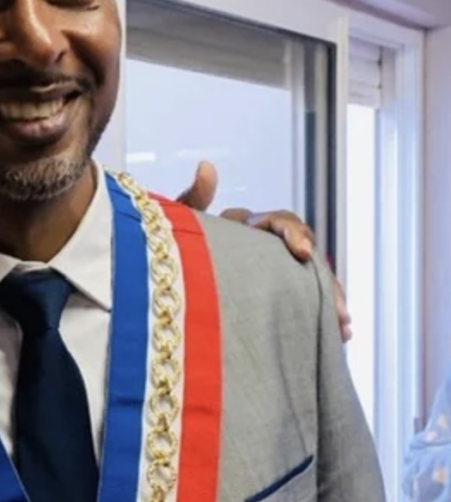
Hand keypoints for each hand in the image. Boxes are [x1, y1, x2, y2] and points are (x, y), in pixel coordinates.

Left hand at [176, 163, 351, 342]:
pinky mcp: (270, 298)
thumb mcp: (178, 228)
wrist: (159, 286)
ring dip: (330, 302)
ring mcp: (269, 274)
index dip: (295, 234)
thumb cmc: (165, 251)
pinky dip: (320, 317)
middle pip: (307, 256)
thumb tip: (206, 166)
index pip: (281, 222)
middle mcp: (263, 247)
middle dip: (326, 279)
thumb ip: (193, 200)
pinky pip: (302, 304)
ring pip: (310, 282)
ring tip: (342, 328)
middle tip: (338, 307)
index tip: (303, 253)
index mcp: (245, 227)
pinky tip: (336, 335)